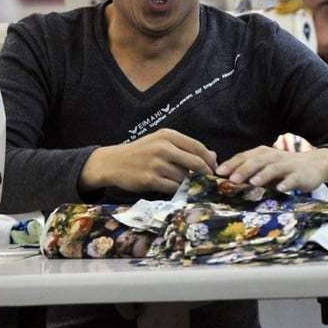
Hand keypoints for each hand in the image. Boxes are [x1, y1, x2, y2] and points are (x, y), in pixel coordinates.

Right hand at [81, 128, 215, 194]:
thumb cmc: (141, 152)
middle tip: (209, 182)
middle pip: (195, 162)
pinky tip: (179, 191)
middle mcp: (163, 147)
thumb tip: (213, 156)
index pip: (198, 147)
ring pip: (184, 177)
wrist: (113, 162)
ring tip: (190, 186)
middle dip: (206, 174)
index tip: (214, 169)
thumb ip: (186, 148)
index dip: (209, 160)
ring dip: (190, 184)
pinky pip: (173, 188)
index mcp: (168, 135)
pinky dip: (179, 191)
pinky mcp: (150, 179)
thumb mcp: (162, 143)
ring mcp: (156, 164)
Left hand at [216, 146, 327, 192]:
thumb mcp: (265, 166)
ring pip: (274, 168)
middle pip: (258, 161)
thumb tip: (225, 179)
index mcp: (263, 154)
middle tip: (232, 179)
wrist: (314, 164)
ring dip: (264, 175)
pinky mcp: (301, 175)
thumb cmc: (284, 167)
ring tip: (254, 182)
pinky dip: (287, 183)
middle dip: (245, 169)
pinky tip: (281, 189)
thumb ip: (249, 170)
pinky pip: (293, 179)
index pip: (245, 156)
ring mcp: (288, 165)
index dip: (232, 163)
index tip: (219, 172)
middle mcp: (274, 157)